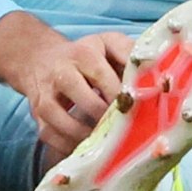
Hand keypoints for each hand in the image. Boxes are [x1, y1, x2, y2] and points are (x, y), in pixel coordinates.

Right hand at [0, 12, 132, 157]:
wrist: (40, 59)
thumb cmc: (84, 54)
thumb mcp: (107, 43)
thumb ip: (128, 52)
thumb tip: (154, 72)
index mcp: (82, 54)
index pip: (105, 78)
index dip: (122, 96)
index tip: (137, 109)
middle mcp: (61, 74)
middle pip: (88, 103)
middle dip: (109, 119)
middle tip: (126, 129)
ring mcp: (45, 97)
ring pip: (66, 123)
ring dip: (90, 136)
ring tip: (108, 142)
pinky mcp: (37, 116)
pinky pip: (52, 137)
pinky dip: (70, 146)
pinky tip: (87, 147)